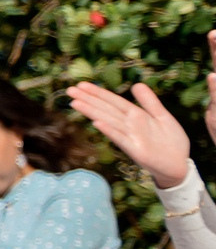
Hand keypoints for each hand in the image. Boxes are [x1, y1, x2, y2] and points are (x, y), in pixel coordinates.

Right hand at [69, 73, 197, 189]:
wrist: (178, 164)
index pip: (113, 101)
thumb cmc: (170, 141)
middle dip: (88, 100)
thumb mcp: (162, 117)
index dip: (98, 92)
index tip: (81, 85)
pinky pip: (121, 139)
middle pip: (106, 109)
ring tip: (75, 103)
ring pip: (109, 121)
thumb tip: (136, 84)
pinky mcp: (136, 151)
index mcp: (136, 115)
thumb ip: (149, 102)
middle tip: (70, 90)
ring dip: (92, 112)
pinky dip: (110, 131)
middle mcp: (129, 125)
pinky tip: (97, 123)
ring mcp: (131, 137)